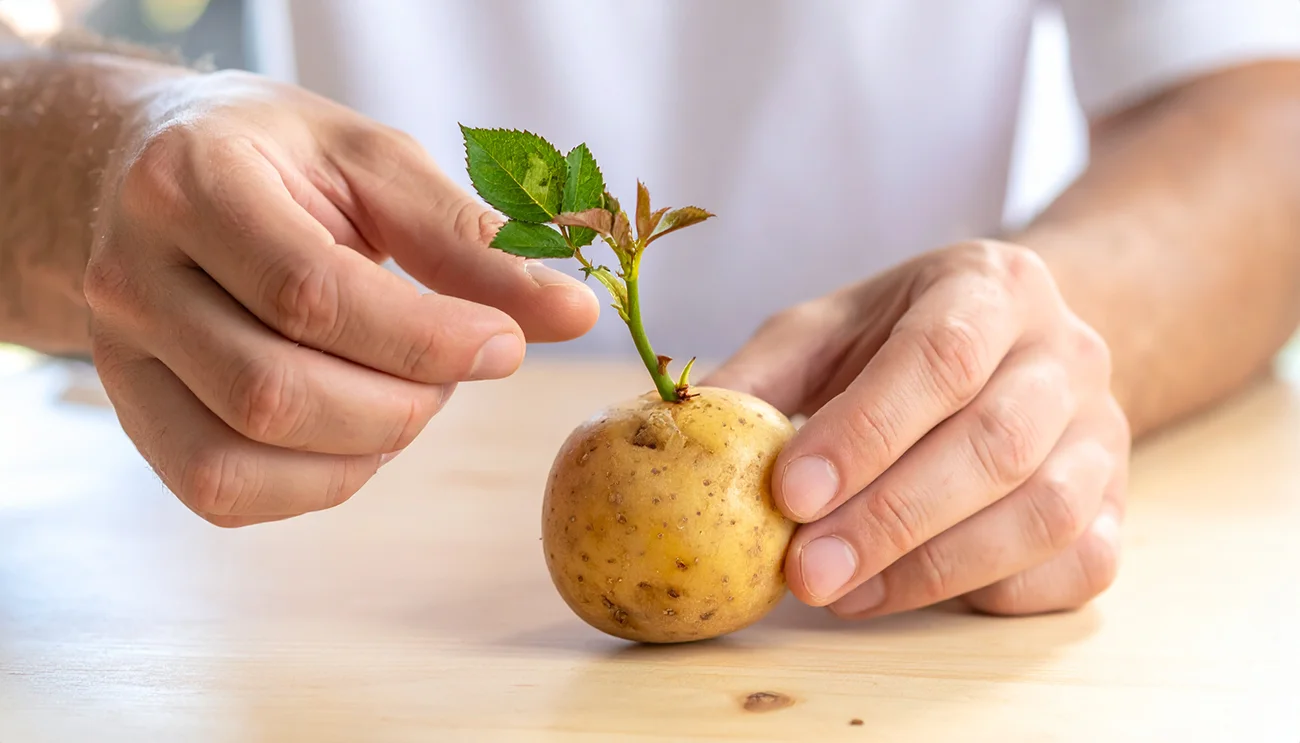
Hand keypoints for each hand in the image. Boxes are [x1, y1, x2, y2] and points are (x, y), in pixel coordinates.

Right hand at [85, 70, 598, 525]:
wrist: (154, 169)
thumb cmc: (283, 163)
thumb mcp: (378, 167)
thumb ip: (471, 241)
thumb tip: (578, 316)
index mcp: (191, 182)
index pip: (311, 294)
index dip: (426, 338)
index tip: (507, 344)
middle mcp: (131, 274)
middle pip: (274, 394)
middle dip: (402, 402)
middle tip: (455, 363)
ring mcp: (118, 356)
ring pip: (240, 463)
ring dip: (363, 450)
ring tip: (408, 391)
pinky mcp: (134, 415)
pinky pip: (223, 494)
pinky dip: (318, 482)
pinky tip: (359, 429)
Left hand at [705, 241, 1129, 616]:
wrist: (1022, 344)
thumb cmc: (906, 337)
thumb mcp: (830, 328)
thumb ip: (762, 376)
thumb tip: (675, 429)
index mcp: (991, 287)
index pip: (940, 357)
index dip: (866, 431)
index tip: (790, 494)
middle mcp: (1064, 353)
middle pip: (995, 443)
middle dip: (891, 518)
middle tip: (804, 571)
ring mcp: (1104, 430)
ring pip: (1044, 512)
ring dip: (935, 569)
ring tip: (841, 595)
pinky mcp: (1118, 502)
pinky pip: (1078, 562)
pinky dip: (993, 592)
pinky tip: (911, 593)